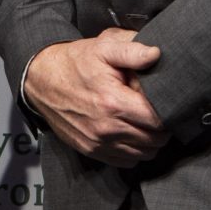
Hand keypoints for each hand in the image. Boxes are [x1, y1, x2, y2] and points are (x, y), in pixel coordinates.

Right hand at [24, 28, 167, 167]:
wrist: (41, 80)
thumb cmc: (74, 63)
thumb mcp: (102, 47)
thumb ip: (132, 51)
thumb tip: (157, 54)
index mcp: (113, 102)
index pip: (158, 120)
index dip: (169, 113)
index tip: (168, 103)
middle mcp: (106, 128)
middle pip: (154, 140)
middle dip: (163, 128)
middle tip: (160, 113)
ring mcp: (97, 142)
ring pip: (143, 154)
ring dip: (151, 142)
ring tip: (147, 124)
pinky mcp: (90, 150)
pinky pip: (125, 162)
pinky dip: (134, 152)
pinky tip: (132, 135)